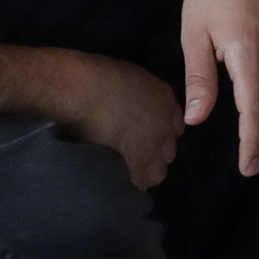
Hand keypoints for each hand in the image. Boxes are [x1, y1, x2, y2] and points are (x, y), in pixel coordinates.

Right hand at [45, 52, 184, 188]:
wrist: (82, 89)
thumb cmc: (96, 76)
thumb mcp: (130, 77)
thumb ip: (140, 95)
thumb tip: (133, 106)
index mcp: (164, 97)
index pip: (176, 124)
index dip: (161, 132)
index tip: (148, 137)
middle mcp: (166, 121)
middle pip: (170, 148)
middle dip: (156, 152)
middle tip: (137, 154)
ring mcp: (155, 141)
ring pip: (160, 169)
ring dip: (148, 170)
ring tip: (131, 172)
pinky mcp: (139, 158)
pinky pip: (144, 179)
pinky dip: (135, 182)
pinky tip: (124, 182)